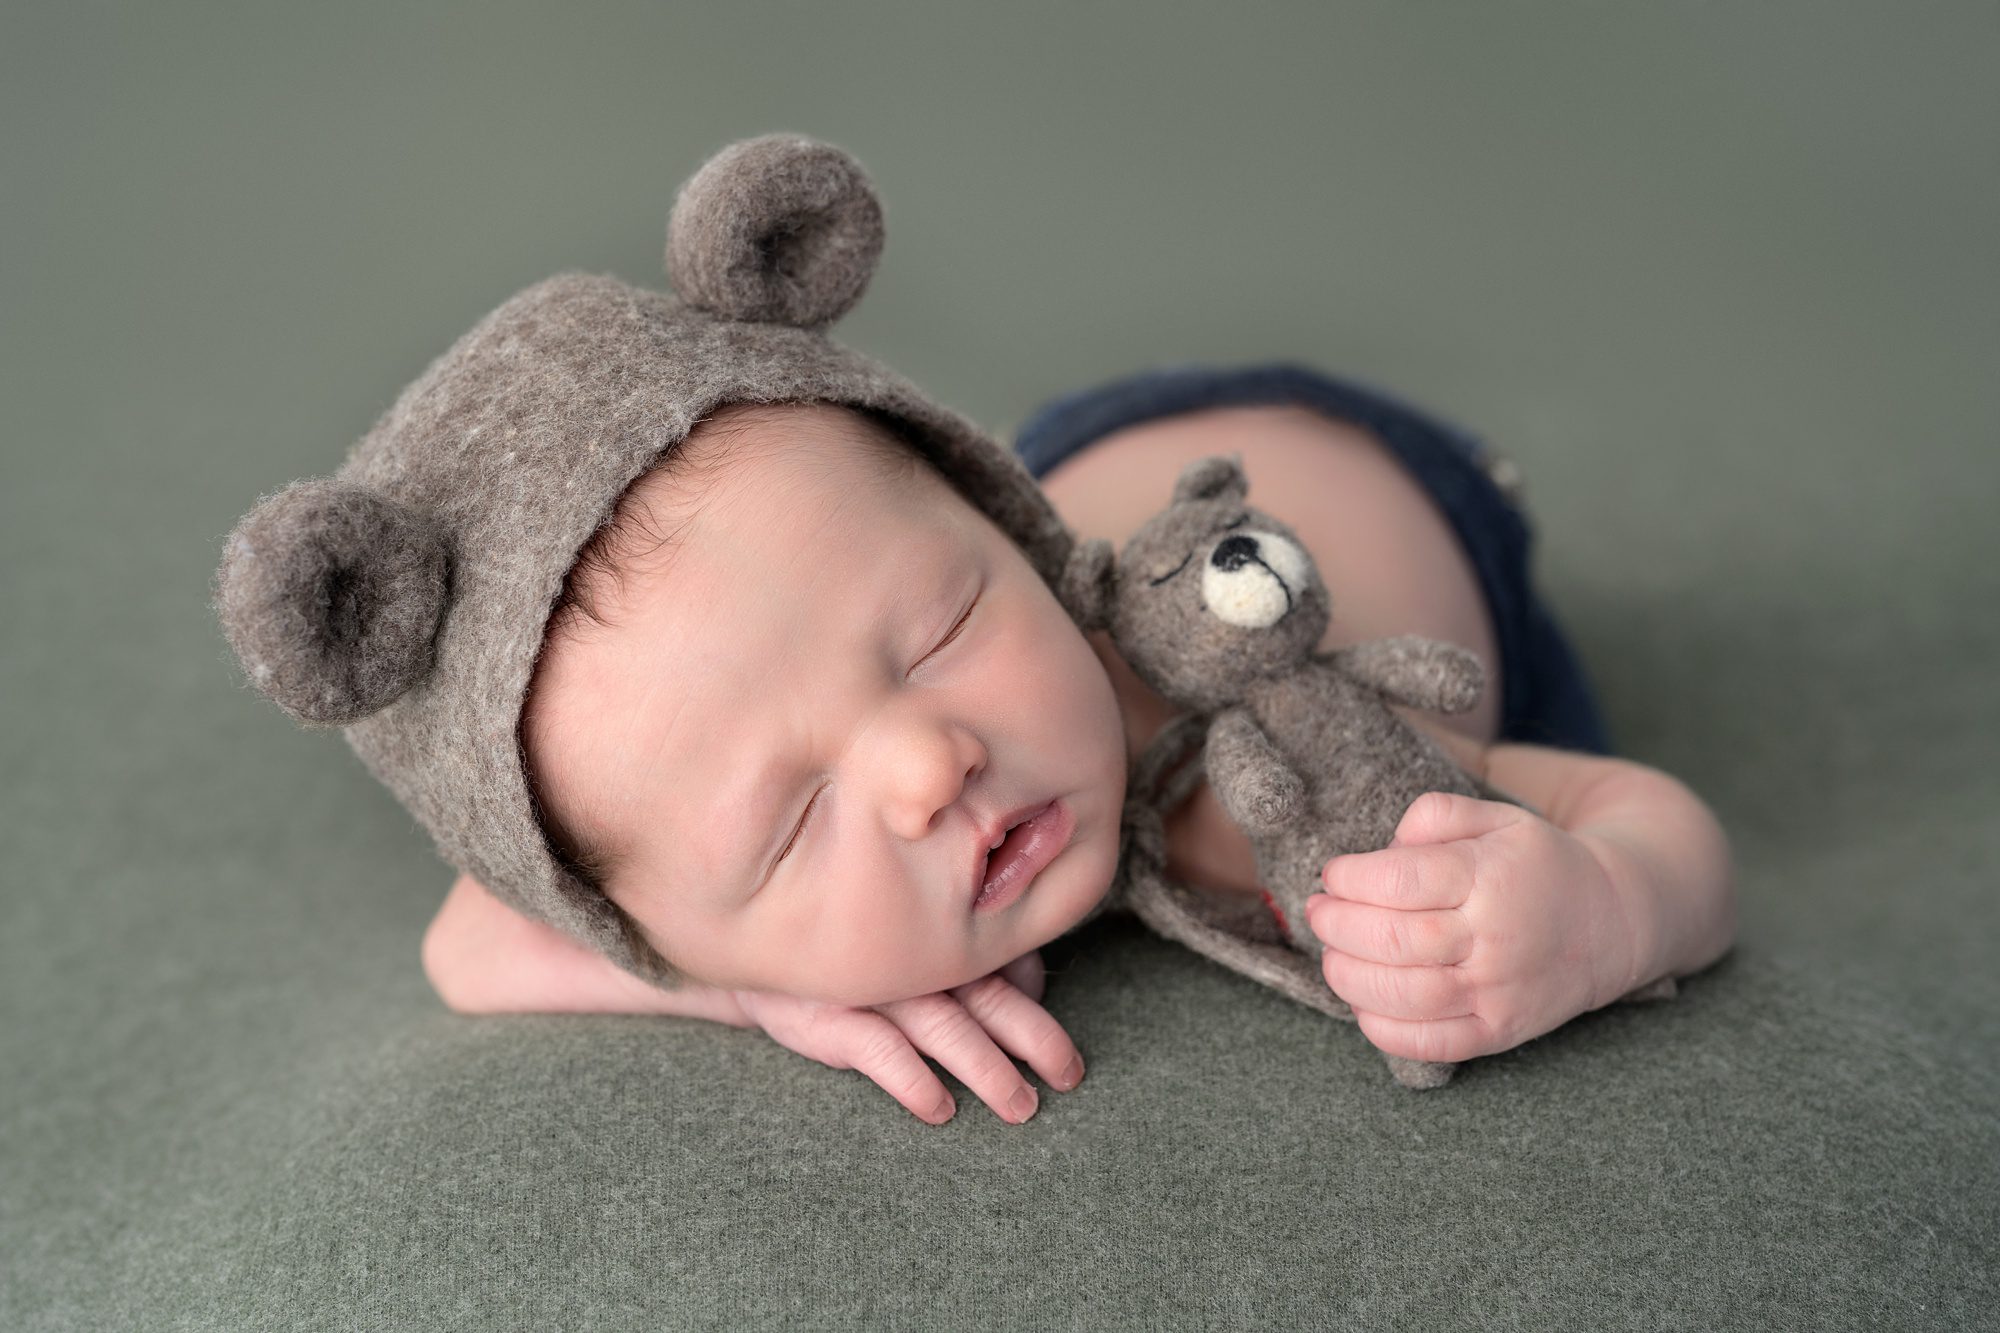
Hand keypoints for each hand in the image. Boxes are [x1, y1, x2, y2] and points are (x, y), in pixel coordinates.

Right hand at [729, 951, 1085, 1125]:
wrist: (751, 951)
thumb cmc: (852, 953)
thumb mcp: (913, 948)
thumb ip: (973, 959)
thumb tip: (1032, 982)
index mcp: (942, 936)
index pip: (1008, 964)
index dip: (1038, 999)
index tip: (1058, 1048)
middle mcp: (915, 958)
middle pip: (990, 997)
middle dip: (1037, 1038)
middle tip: (1070, 1076)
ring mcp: (873, 987)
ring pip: (946, 1028)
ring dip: (987, 1070)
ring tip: (1021, 1107)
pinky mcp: (829, 1018)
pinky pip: (879, 1050)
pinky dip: (913, 1081)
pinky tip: (940, 1110)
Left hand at [1303, 791, 1639, 1064]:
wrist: (1612, 922)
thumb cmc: (1537, 865)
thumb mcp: (1497, 817)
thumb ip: (1435, 816)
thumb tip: (1383, 849)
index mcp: (1490, 878)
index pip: (1397, 881)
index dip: (1348, 878)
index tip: (1333, 874)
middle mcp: (1494, 939)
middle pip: (1393, 941)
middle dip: (1336, 926)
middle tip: (1319, 912)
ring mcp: (1497, 992)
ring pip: (1403, 995)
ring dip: (1347, 976)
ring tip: (1332, 954)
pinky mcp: (1498, 1032)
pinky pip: (1430, 1044)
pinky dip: (1381, 1028)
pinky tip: (1362, 1002)